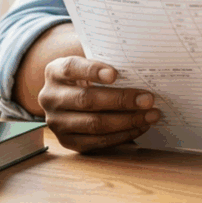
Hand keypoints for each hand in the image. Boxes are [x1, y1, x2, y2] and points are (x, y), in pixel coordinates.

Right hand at [37, 56, 161, 153]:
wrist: (71, 96)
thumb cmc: (88, 75)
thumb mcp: (90, 62)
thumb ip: (107, 60)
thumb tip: (139, 65)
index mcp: (54, 71)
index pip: (71, 68)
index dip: (92, 71)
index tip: (115, 74)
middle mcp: (50, 97)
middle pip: (86, 99)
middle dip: (121, 100)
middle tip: (148, 99)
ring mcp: (56, 122)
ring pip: (94, 124)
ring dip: (127, 121)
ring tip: (151, 115)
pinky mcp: (67, 142)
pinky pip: (98, 142)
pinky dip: (122, 135)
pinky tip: (140, 127)